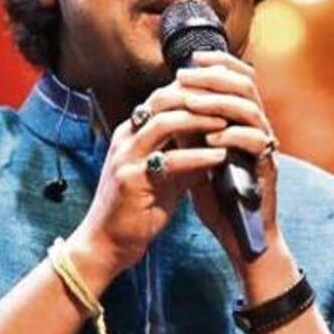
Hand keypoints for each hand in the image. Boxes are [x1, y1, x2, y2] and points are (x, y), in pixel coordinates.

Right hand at [67, 88, 230, 288]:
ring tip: (226, 123)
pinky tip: (219, 157)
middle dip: (197, 97)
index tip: (222, 92)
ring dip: (198, 120)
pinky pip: (169, 161)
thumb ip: (186, 156)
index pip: (162, 97)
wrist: (106, 243)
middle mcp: (125, 139)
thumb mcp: (165, 176)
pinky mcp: (131, 180)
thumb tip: (218, 142)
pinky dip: (198, 156)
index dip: (192, 90)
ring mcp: (125, 158)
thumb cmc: (137, 209)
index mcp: (131, 133)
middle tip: (228, 100)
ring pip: (164, 124)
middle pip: (161, 100)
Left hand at [166, 51, 289, 279]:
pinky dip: (233, 135)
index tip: (191, 59)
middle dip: (214, 76)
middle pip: (246, 86)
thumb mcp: (198, 159)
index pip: (239, 80)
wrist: (241, 239)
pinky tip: (212, 137)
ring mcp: (266, 149)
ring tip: (192, 103)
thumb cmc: (221, 201)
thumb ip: (190, 133)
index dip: (218, 64)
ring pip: (251, 110)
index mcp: (244, 124)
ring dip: (219, 103)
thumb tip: (167, 106)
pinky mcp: (268, 170)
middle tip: (185, 76)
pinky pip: (256, 143)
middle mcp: (259, 130)